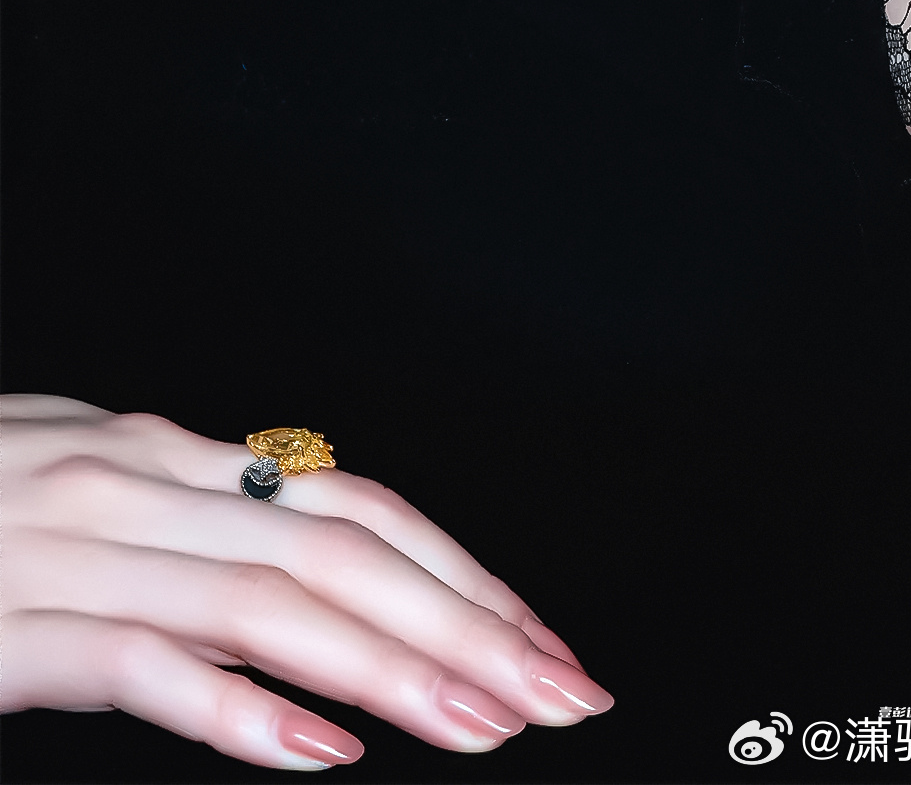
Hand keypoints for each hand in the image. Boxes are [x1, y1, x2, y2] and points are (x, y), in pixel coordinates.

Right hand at [0, 397, 613, 764]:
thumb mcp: (69, 501)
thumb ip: (175, 531)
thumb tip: (291, 580)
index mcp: (154, 456)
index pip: (348, 501)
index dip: (459, 569)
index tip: (542, 639)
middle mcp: (130, 483)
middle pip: (338, 544)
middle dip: (468, 621)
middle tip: (560, 692)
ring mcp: (68, 551)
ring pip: (270, 596)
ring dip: (397, 664)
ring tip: (484, 724)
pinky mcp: (11, 627)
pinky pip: (143, 663)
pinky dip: (241, 704)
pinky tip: (318, 749)